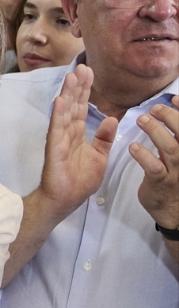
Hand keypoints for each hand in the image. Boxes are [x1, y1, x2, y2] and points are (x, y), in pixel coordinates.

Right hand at [36, 64, 115, 213]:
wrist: (65, 200)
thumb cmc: (78, 181)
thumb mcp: (99, 157)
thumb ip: (103, 138)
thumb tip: (110, 119)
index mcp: (77, 134)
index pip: (81, 107)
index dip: (85, 90)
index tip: (90, 72)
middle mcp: (66, 133)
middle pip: (73, 104)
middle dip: (78, 86)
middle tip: (83, 67)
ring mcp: (59, 139)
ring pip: (64, 111)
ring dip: (67, 94)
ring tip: (71, 76)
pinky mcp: (54, 148)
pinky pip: (56, 128)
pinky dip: (58, 114)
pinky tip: (60, 100)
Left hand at [133, 103, 178, 229]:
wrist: (173, 209)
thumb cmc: (173, 178)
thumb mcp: (178, 156)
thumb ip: (174, 137)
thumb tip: (167, 112)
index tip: (174, 98)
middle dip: (170, 118)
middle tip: (153, 109)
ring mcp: (176, 171)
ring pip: (170, 148)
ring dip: (156, 132)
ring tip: (142, 120)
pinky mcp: (161, 182)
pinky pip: (154, 167)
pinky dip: (144, 156)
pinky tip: (133, 147)